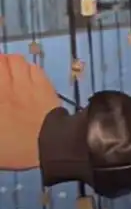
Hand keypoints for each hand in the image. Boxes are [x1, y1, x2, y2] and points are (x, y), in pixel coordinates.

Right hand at [0, 53, 61, 171]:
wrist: (47, 146)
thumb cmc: (13, 148)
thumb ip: (0, 111)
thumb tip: (1, 106)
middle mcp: (5, 87)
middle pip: (0, 61)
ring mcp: (26, 84)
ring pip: (15, 60)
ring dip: (10, 63)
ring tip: (8, 71)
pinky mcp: (44, 85)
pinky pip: (34, 68)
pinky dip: (27, 69)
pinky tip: (26, 77)